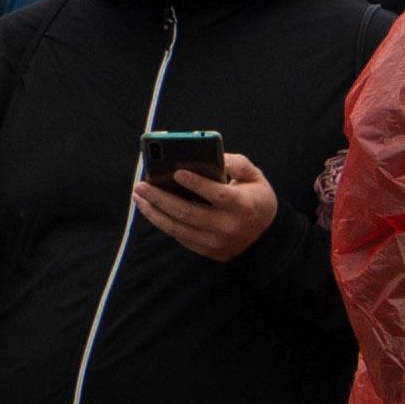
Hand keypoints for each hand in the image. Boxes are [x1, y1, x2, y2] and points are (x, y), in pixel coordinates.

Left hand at [132, 155, 280, 261]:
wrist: (266, 239)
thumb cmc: (257, 200)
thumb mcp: (256, 178)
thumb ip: (237, 164)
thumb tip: (213, 154)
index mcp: (242, 206)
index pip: (216, 194)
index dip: (196, 183)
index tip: (176, 172)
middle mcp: (227, 226)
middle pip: (187, 212)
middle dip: (160, 198)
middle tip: (141, 185)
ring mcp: (214, 241)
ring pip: (177, 227)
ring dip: (153, 211)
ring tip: (138, 195)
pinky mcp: (204, 249)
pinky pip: (178, 235)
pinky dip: (161, 221)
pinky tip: (149, 208)